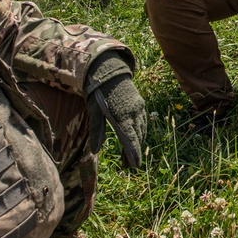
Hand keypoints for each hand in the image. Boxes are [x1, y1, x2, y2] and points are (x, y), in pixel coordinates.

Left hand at [85, 52, 145, 168]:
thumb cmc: (98, 93)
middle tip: (129, 165)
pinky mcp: (140, 104)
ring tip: (131, 155)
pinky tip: (137, 138)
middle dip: (134, 152)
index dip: (133, 153)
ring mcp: (139, 108)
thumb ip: (96, 131)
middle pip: (137, 137)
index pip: (130, 139)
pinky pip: (143, 122)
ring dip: (137, 143)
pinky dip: (140, 132)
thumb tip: (94, 151)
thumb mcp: (94, 112)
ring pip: (142, 130)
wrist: (109, 72)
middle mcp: (134, 113)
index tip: (134, 165)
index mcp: (122, 116)